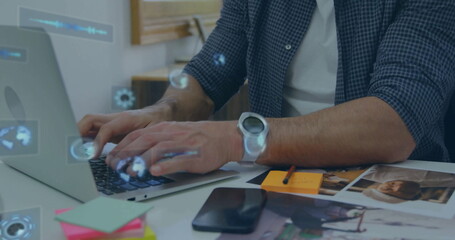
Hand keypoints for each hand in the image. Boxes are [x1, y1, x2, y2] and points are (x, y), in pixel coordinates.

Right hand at [77, 105, 171, 156]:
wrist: (159, 114)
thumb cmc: (158, 124)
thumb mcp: (154, 134)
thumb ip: (143, 145)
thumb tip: (135, 163)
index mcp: (126, 118)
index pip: (106, 128)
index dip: (98, 142)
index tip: (92, 155)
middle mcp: (115, 118)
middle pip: (90, 120)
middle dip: (78, 132)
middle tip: (72, 149)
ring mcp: (110, 122)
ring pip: (88, 124)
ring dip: (78, 135)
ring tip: (72, 151)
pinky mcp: (109, 128)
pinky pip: (92, 131)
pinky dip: (84, 139)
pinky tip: (81, 151)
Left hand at [105, 121, 242, 175]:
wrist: (224, 137)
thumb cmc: (198, 138)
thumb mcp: (174, 134)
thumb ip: (156, 142)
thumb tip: (135, 154)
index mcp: (164, 128)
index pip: (137, 135)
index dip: (121, 146)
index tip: (110, 157)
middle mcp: (171, 134)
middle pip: (143, 141)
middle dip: (125, 154)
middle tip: (113, 166)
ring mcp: (182, 144)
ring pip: (157, 149)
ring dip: (141, 160)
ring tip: (130, 171)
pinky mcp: (194, 156)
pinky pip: (178, 160)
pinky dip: (165, 166)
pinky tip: (155, 171)